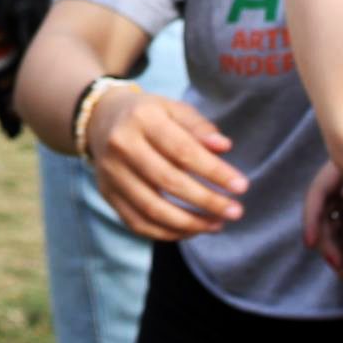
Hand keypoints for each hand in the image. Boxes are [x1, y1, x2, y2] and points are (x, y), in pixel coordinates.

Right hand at [86, 89, 247, 240]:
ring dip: (189, 223)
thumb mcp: (173, 109)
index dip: (214, 172)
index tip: (241, 186)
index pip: (182, 151)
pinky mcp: (107, 194)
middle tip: (235, 211)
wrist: (100, 118)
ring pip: (152, 209)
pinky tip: (192, 230)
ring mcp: (110, 173)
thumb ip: (199, 127)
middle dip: (206, 201)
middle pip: (168, 181)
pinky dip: (167, 233)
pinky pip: (138, 224)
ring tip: (217, 224)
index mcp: (142, 118)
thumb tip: (224, 148)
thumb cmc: (149, 115)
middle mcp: (121, 145)